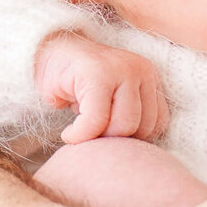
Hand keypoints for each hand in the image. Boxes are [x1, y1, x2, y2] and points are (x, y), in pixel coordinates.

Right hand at [35, 32, 168, 141]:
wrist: (48, 53)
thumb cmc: (79, 85)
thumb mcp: (113, 101)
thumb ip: (128, 118)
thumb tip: (136, 153)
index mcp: (150, 78)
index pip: (158, 123)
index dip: (132, 139)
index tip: (108, 135)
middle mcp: (141, 70)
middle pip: (143, 127)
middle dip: (115, 140)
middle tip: (92, 134)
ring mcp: (121, 69)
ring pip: (123, 126)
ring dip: (98, 137)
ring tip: (82, 130)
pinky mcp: (96, 73)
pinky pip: (96, 120)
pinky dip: (80, 135)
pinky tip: (70, 134)